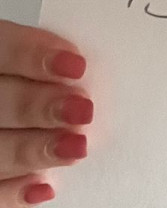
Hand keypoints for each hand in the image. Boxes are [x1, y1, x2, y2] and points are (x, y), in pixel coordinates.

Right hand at [0, 18, 92, 204]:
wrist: (8, 103)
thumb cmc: (26, 74)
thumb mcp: (24, 52)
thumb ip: (47, 56)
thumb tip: (84, 65)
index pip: (5, 49)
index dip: (36, 57)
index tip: (76, 66)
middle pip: (3, 103)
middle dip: (43, 107)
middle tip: (83, 111)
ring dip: (37, 150)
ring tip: (77, 148)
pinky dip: (16, 191)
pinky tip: (45, 188)